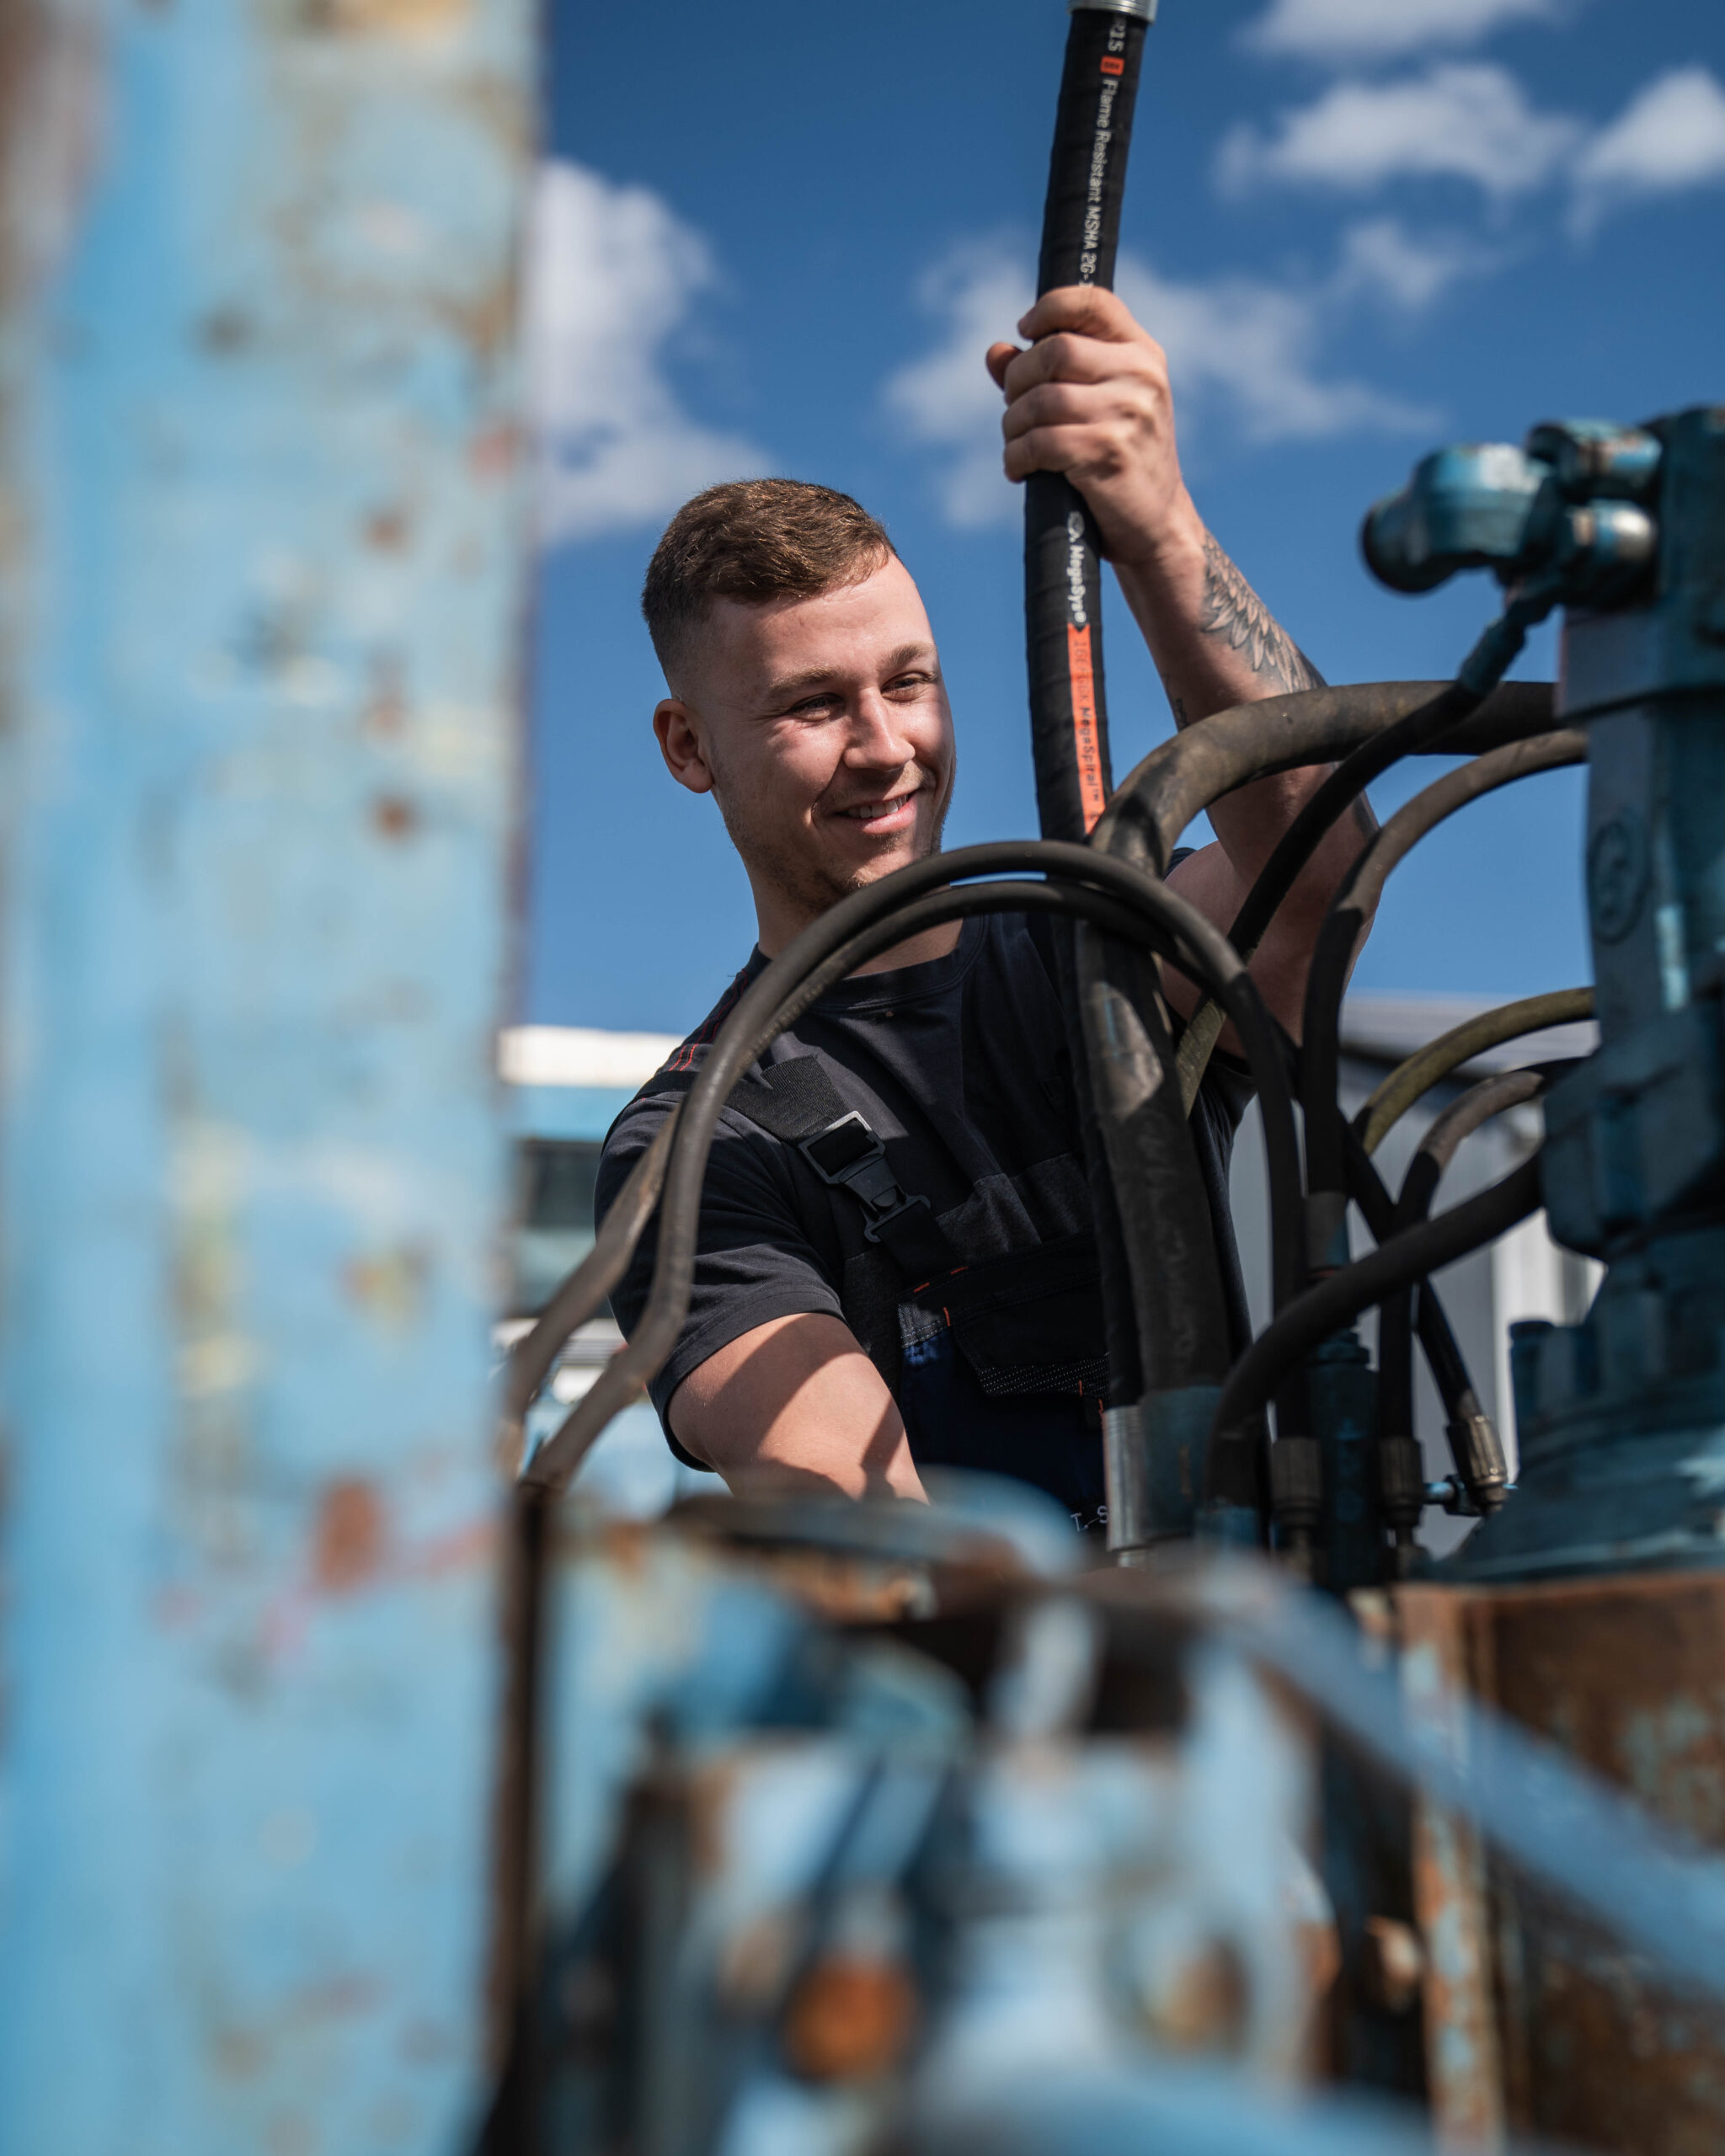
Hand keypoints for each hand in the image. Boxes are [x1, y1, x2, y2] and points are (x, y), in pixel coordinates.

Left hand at [986, 285, 1202, 573]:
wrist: (1157, 527)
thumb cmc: (1120, 465)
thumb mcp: (1096, 409)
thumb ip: (1047, 376)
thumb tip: (996, 352)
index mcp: (1143, 353)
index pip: (1092, 302)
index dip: (1049, 309)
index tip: (1025, 331)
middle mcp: (1141, 376)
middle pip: (1054, 350)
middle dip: (1018, 381)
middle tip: (1014, 411)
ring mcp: (1129, 413)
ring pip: (1041, 399)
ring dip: (1013, 425)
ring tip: (1016, 445)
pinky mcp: (1109, 452)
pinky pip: (1040, 442)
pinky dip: (1017, 456)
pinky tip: (1019, 470)